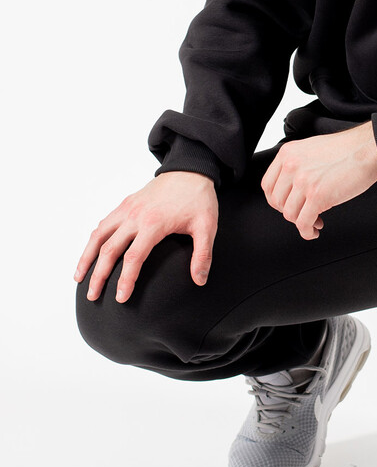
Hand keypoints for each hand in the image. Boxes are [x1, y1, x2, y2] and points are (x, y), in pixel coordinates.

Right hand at [75, 171, 218, 302]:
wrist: (190, 168)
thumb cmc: (198, 198)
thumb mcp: (207, 226)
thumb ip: (202, 254)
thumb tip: (199, 281)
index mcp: (154, 223)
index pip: (134, 257)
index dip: (125, 280)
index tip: (120, 298)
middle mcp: (135, 216)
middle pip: (109, 249)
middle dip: (98, 275)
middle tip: (92, 296)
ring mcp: (127, 208)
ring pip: (98, 235)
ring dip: (86, 257)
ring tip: (78, 277)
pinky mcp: (125, 203)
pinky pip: (103, 223)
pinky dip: (93, 239)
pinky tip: (90, 252)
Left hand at [261, 122, 376, 239]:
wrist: (367, 149)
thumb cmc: (347, 149)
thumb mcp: (311, 149)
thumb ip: (297, 164)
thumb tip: (291, 187)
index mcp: (288, 153)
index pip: (268, 185)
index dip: (277, 200)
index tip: (287, 205)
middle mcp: (292, 166)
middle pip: (277, 201)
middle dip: (290, 212)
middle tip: (303, 213)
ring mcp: (304, 181)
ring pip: (289, 214)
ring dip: (301, 222)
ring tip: (314, 221)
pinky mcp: (318, 196)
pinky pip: (303, 223)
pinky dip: (307, 231)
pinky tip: (315, 229)